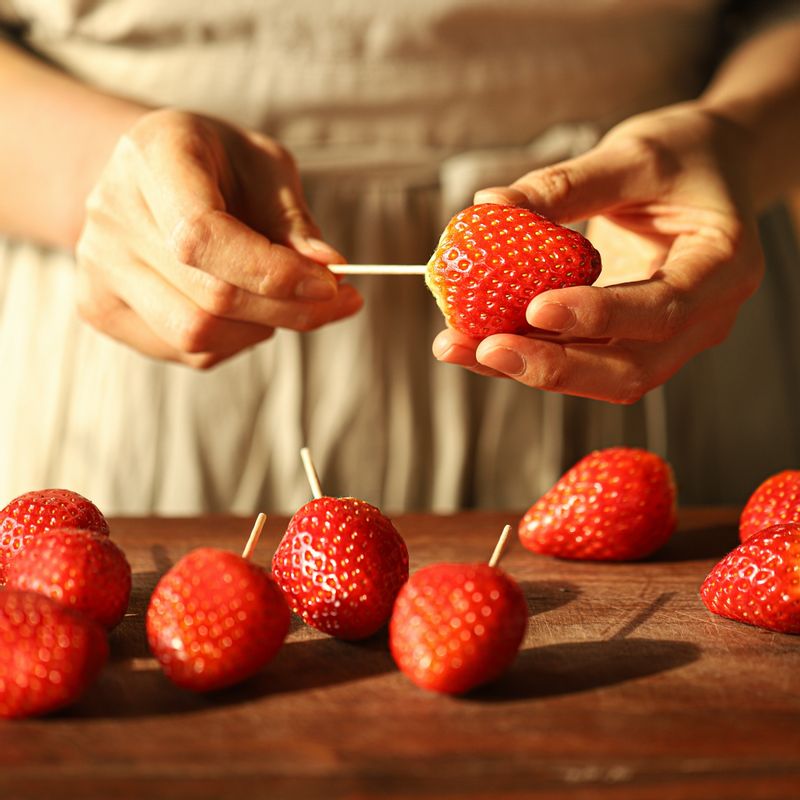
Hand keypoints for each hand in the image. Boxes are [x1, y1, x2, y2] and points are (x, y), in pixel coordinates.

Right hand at [75, 109, 361, 367]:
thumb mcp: (266, 167)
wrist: (150, 176)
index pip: (203, 235)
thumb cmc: (218, 166)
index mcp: (152, 158)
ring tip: (284, 300)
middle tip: (337, 301)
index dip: (272, 271)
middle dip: (290, 309)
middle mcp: (110, 215)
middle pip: (210, 297)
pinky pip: (185, 351)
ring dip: (262, 329)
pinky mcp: (100, 308)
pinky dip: (234, 341)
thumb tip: (328, 269)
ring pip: (197, 335)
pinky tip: (247, 311)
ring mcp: (97, 267)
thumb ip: (293, 220)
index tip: (332, 283)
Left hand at [432, 102, 764, 402]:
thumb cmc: (685, 154)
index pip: (663, 309)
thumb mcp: (634, 153)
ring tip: (458, 346)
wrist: (713, 170)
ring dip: (527, 367)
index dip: (598, 315)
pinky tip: (475, 339)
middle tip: (484, 349)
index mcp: (722, 268)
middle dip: (553, 367)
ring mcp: (667, 338)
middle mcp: (702, 318)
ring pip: (598, 375)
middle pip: (629, 369)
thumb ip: (567, 184)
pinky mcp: (630, 340)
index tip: (533, 307)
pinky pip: (580, 358)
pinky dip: (529, 352)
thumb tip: (489, 205)